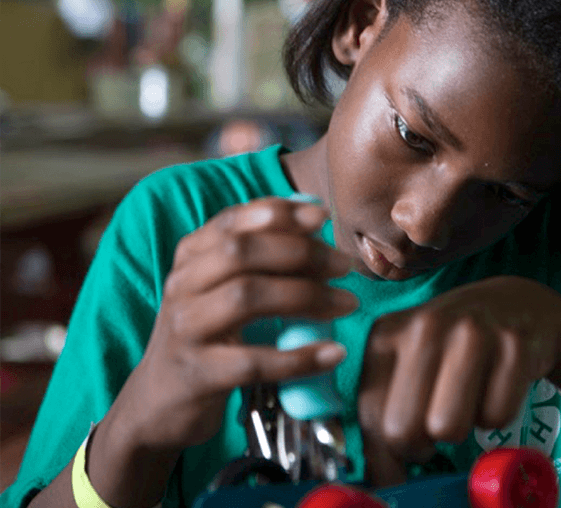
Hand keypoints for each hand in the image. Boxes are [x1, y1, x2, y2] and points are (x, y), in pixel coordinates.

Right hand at [98, 197, 358, 458]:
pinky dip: (299, 357)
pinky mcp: (198, 375)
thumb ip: (257, 260)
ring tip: (347, 303)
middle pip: (240, 253)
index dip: (278, 214)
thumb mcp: (219, 289)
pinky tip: (333, 353)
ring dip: (306, 296)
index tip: (322, 216)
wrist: (159, 402)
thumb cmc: (206, 336)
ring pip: (246, 298)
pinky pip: (254, 362)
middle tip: (344, 265)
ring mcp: (186, 330)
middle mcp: (183, 286)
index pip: (232, 221)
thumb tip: (316, 231)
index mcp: (191, 258)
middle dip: (300, 252)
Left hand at [358, 276, 560, 485]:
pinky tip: (495, 386)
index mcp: (387, 332)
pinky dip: (497, 415)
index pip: (369, 414)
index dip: (383, 456)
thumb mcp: (409, 362)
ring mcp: (471, 332)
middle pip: (403, 429)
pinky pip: (496, 417)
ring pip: (447, 427)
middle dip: (420, 445)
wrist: (519, 306)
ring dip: (460, 430)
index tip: (399, 466)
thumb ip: (384, 409)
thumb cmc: (454, 344)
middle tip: (435, 429)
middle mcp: (425, 326)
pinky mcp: (515, 345)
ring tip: (464, 404)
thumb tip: (376, 478)